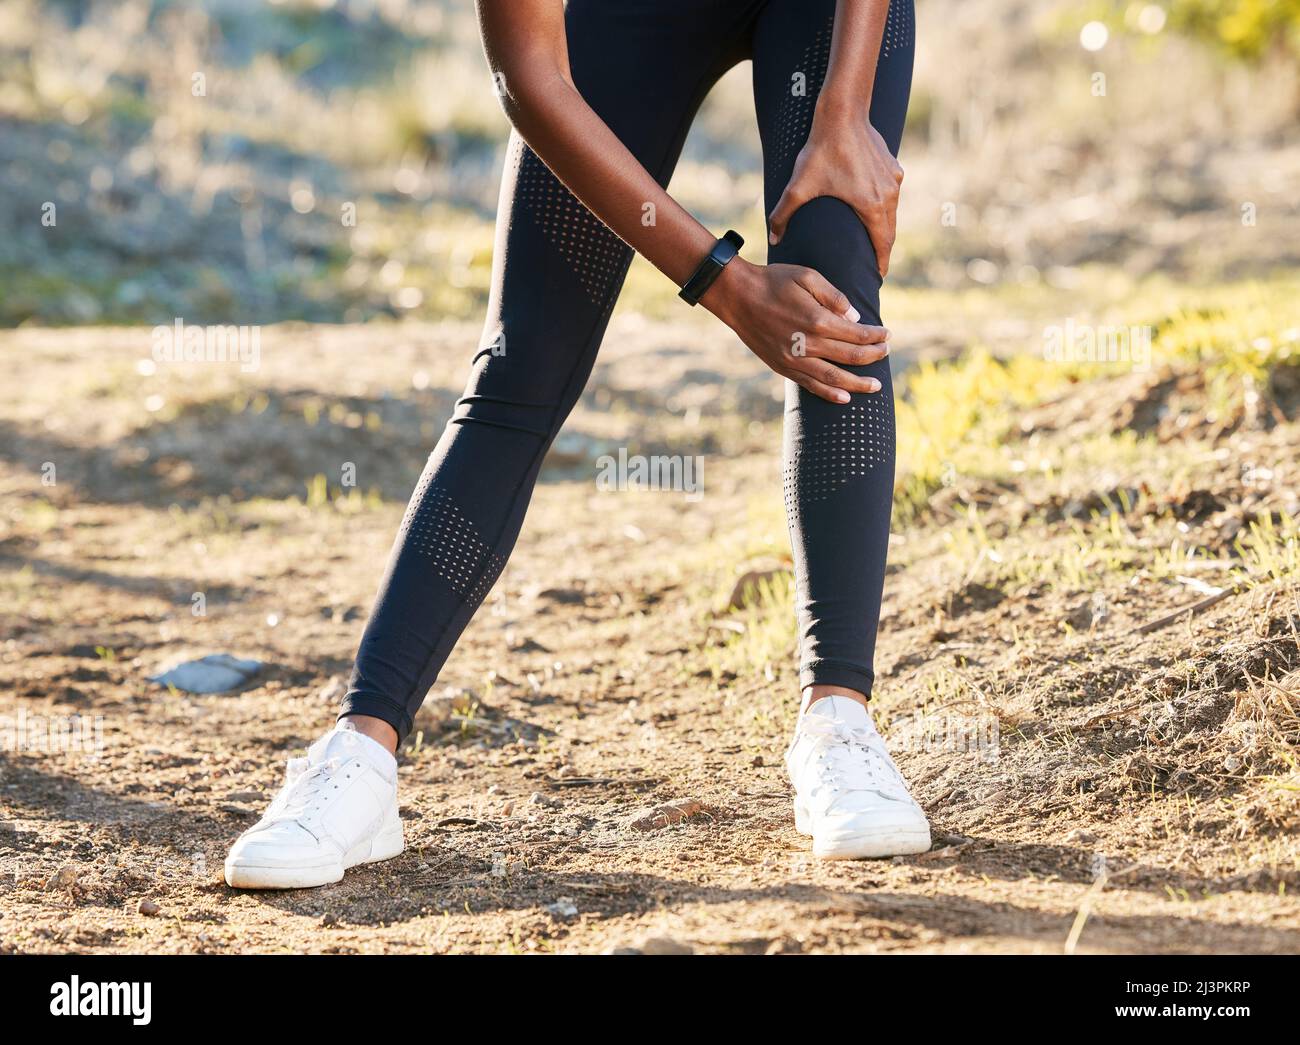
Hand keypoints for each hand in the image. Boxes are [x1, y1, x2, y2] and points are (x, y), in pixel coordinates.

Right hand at [701, 257, 888, 403]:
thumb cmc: (773, 281)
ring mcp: (794, 359)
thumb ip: (834, 297)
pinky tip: (845, 397)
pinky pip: (811, 385)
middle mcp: (807, 344)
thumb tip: (855, 318)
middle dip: (873, 356)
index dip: (876, 336)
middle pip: (851, 357)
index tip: (887, 335)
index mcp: (817, 319)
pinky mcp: (782, 367)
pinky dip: (830, 393)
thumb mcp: (807, 276)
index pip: (857, 334)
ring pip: (834, 378)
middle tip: (886, 354)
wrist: (737, 297)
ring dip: (858, 383)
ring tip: (875, 387)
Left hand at [768, 109, 902, 277]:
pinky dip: (884, 206)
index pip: (882, 245)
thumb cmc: (821, 151)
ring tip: (875, 243)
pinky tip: (873, 210)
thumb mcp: (798, 186)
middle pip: (890, 232)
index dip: (880, 263)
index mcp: (871, 206)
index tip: (877, 278)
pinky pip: (891, 193)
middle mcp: (888, 195)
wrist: (843, 114)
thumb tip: (772, 239)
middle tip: (875, 268)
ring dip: (885, 229)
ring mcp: (893, 180)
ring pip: (893, 213)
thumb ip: (783, 215)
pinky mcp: (893, 167)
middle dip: (883, 251)